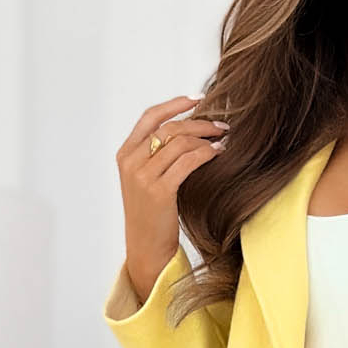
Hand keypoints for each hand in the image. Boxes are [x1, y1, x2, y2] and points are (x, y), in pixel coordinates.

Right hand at [115, 94, 228, 304]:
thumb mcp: (145, 180)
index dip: (175, 104)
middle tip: (221, 126)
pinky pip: (187, 161)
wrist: (147, 249)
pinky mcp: (159, 191)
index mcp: (125, 154)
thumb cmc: (152, 215)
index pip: (150, 117)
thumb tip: (188, 129)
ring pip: (179, 142)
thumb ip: (156, 155)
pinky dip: (206, 153)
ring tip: (223, 140)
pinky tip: (218, 153)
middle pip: (168, 127)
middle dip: (199, 123)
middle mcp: (131, 162)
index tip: (198, 99)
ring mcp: (142, 176)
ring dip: (206, 138)